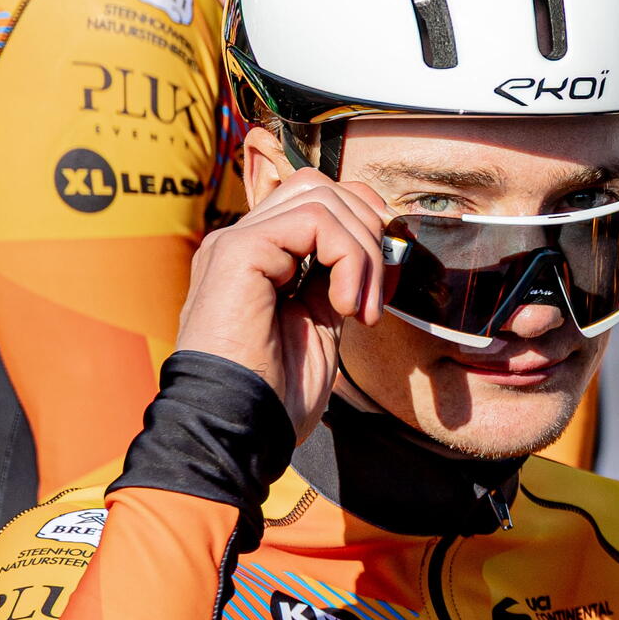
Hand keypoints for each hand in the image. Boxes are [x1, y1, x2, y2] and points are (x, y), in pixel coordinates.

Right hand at [174, 169, 386, 437]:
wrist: (238, 432)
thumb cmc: (274, 395)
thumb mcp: (317, 326)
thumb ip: (332, 281)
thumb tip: (369, 250)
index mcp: (257, 260)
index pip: (315, 200)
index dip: (361, 223)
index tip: (383, 277)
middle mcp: (241, 243)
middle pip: (320, 187)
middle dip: (367, 232)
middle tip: (374, 298)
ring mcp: (235, 243)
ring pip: (320, 197)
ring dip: (362, 251)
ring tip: (359, 309)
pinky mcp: (237, 251)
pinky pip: (314, 221)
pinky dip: (347, 258)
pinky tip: (343, 307)